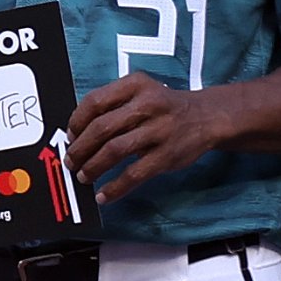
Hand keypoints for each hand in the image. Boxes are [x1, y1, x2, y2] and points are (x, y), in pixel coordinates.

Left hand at [65, 72, 241, 202]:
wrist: (209, 116)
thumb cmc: (166, 107)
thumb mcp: (142, 93)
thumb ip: (112, 107)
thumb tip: (76, 136)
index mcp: (137, 85)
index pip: (94, 102)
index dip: (76, 123)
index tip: (70, 136)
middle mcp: (149, 104)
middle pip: (101, 128)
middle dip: (79, 149)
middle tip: (72, 161)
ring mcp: (160, 129)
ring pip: (113, 150)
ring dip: (92, 167)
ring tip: (84, 176)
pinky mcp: (167, 154)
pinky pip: (134, 174)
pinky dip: (114, 187)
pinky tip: (104, 194)